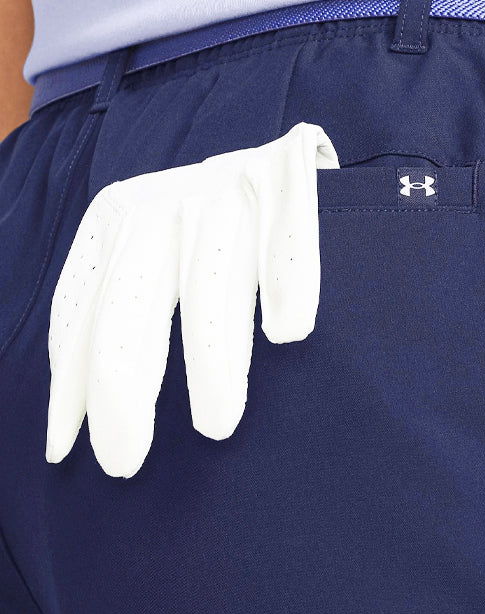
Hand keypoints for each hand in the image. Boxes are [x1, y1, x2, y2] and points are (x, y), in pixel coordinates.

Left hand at [45, 120, 338, 477]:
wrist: (271, 152)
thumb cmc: (203, 226)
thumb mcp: (145, 247)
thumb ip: (118, 305)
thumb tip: (82, 403)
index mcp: (115, 220)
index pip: (80, 312)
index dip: (69, 383)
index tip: (64, 447)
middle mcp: (161, 206)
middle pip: (130, 309)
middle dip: (122, 392)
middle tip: (125, 461)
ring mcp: (223, 194)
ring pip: (210, 292)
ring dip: (212, 363)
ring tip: (216, 424)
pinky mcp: (284, 179)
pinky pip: (287, 245)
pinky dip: (290, 286)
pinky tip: (288, 331)